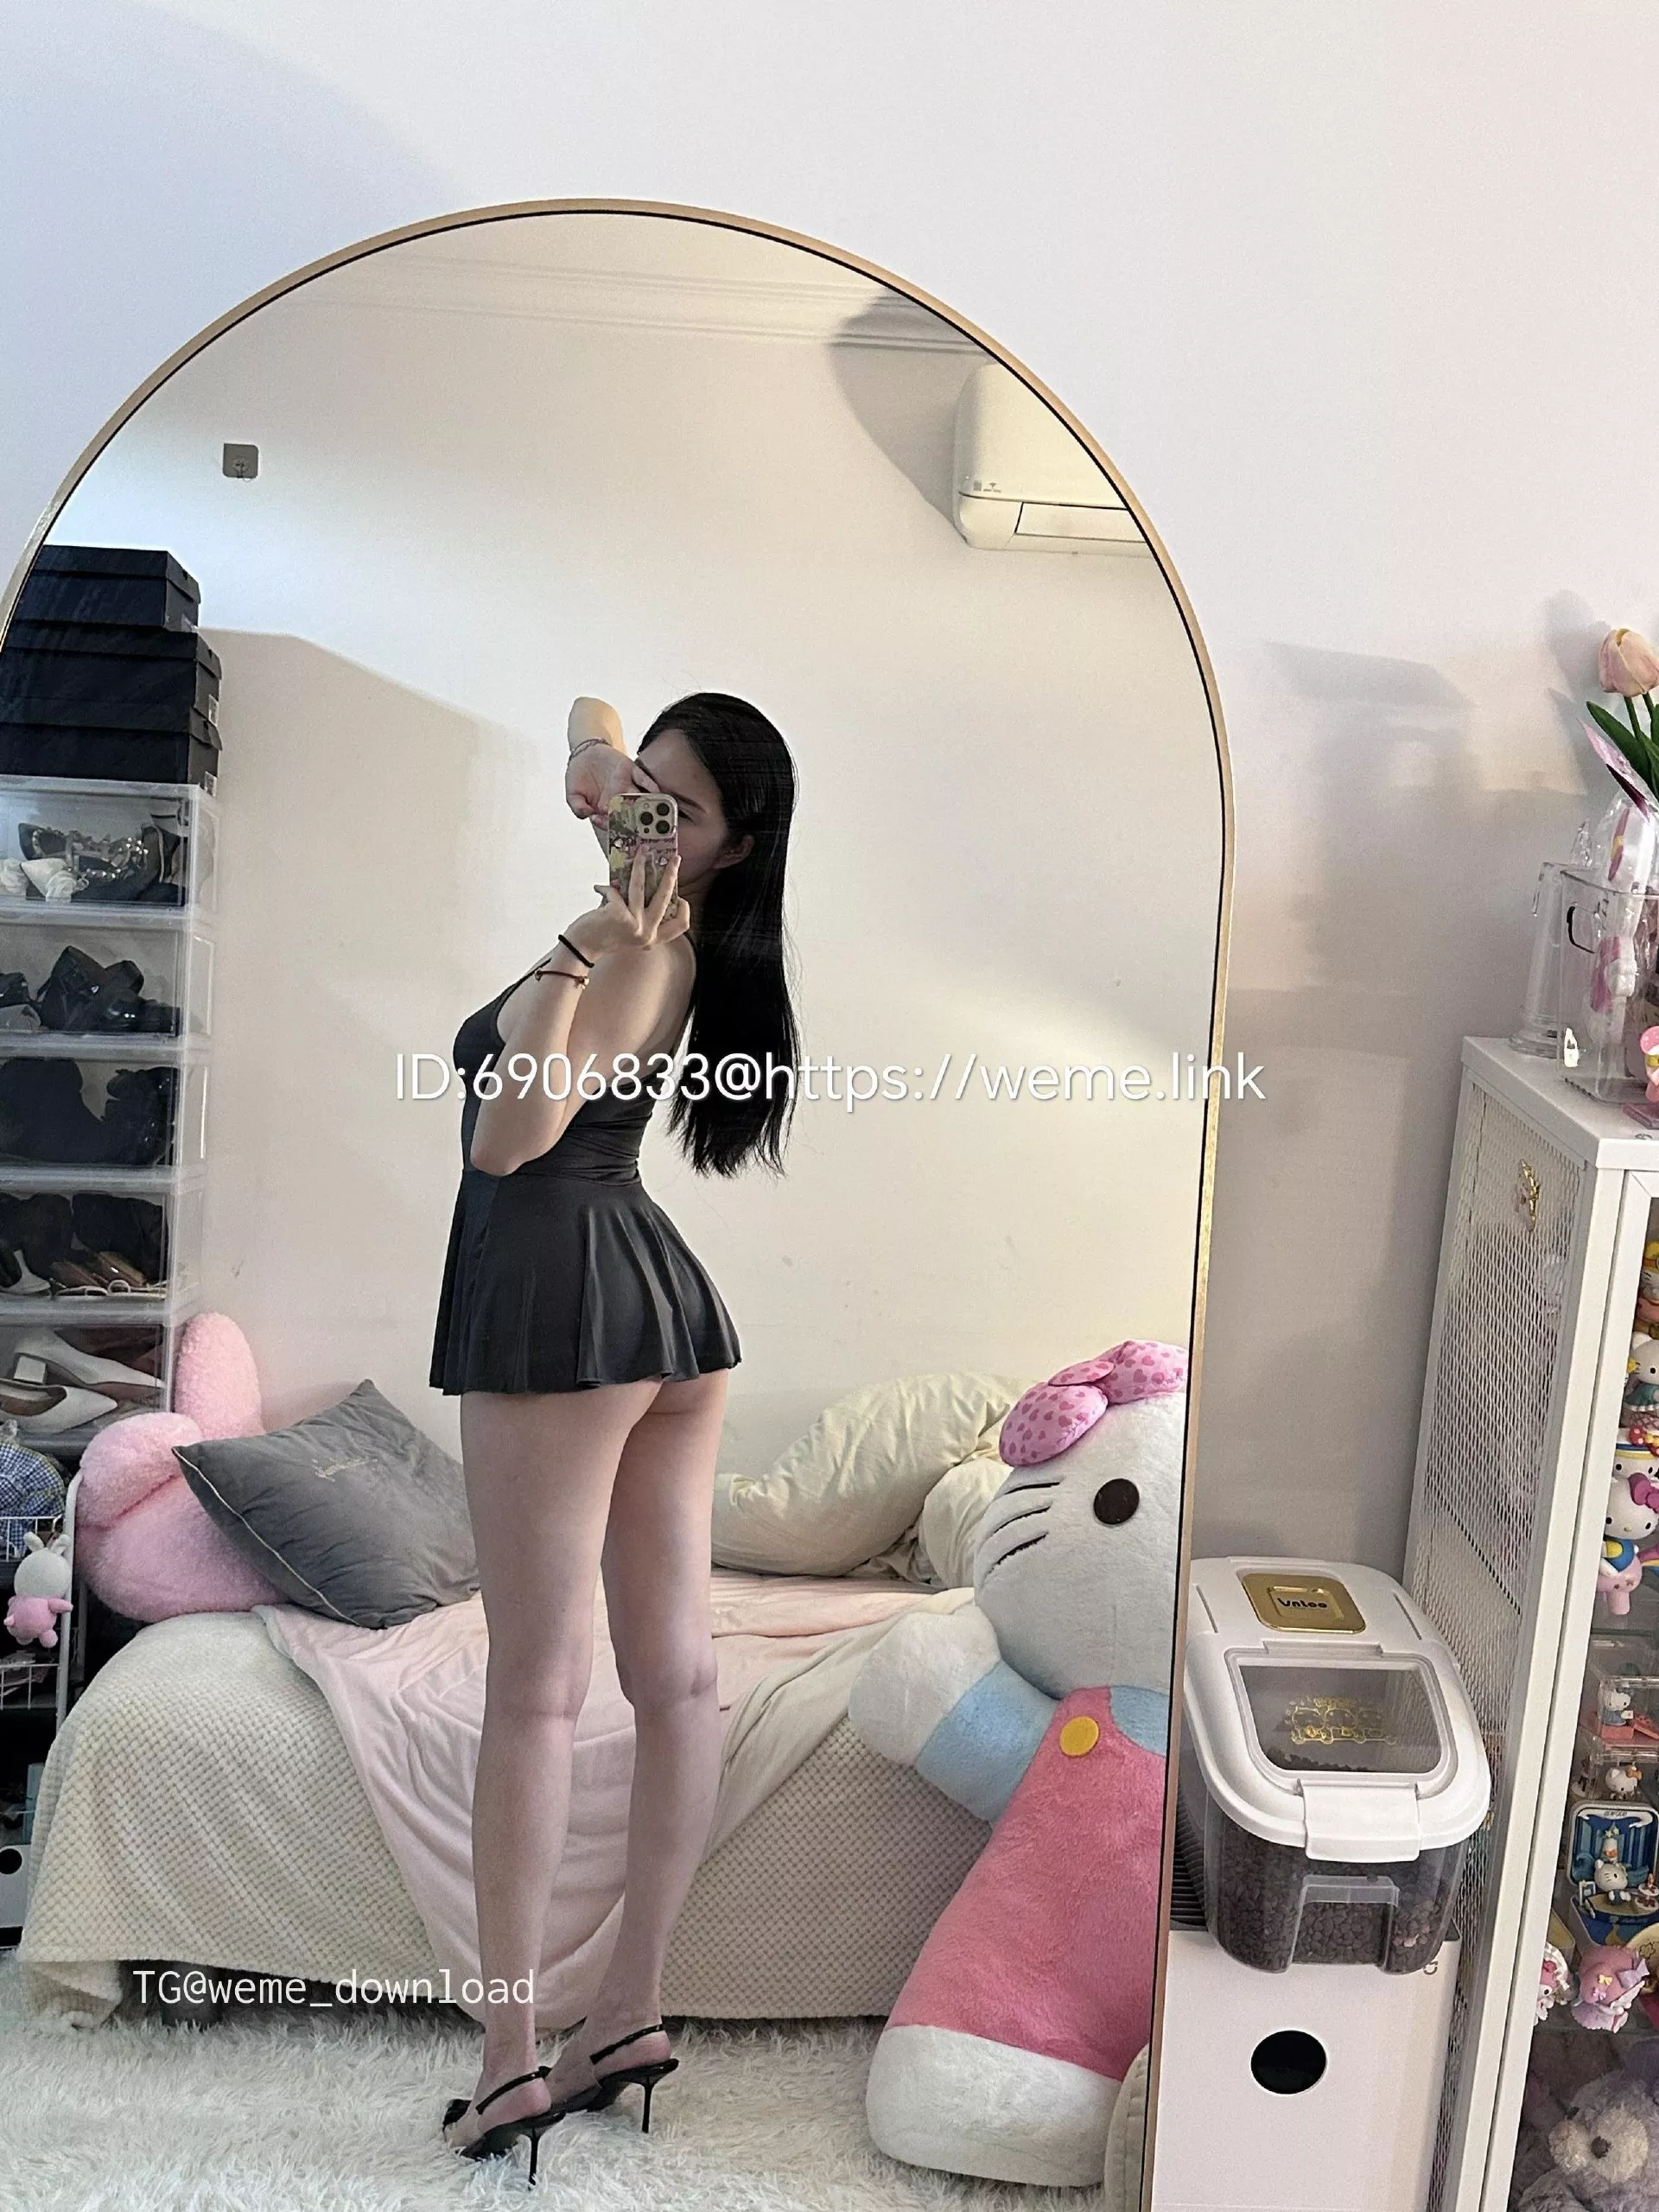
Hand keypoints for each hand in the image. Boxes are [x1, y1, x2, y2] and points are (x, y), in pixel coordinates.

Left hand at [561, 852, 688, 962]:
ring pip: (640, 885)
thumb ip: (642, 914)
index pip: (681, 925)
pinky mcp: (619, 914)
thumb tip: (648, 882)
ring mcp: (634, 924)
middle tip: (674, 859)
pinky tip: (599, 888)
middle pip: (666, 897)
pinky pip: (615, 891)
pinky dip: (606, 888)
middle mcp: (647, 933)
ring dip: (640, 864)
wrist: (581, 948)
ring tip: (641, 852)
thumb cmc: (604, 937)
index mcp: (653, 938)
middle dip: (672, 873)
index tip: (680, 895)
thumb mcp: (631, 931)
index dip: (684, 908)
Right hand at [564, 738, 662, 820]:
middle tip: (641, 826)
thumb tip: (586, 815)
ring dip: (648, 806)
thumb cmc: (579, 775)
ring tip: (654, 813)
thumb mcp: (573, 794)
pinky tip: (655, 791)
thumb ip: (577, 807)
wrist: (584, 752)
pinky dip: (650, 786)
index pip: (612, 822)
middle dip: (637, 821)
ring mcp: (626, 786)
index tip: (610, 825)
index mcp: (606, 808)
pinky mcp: (631, 771)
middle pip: (631, 813)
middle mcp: (619, 799)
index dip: (612, 826)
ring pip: (640, 798)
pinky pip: (643, 779)